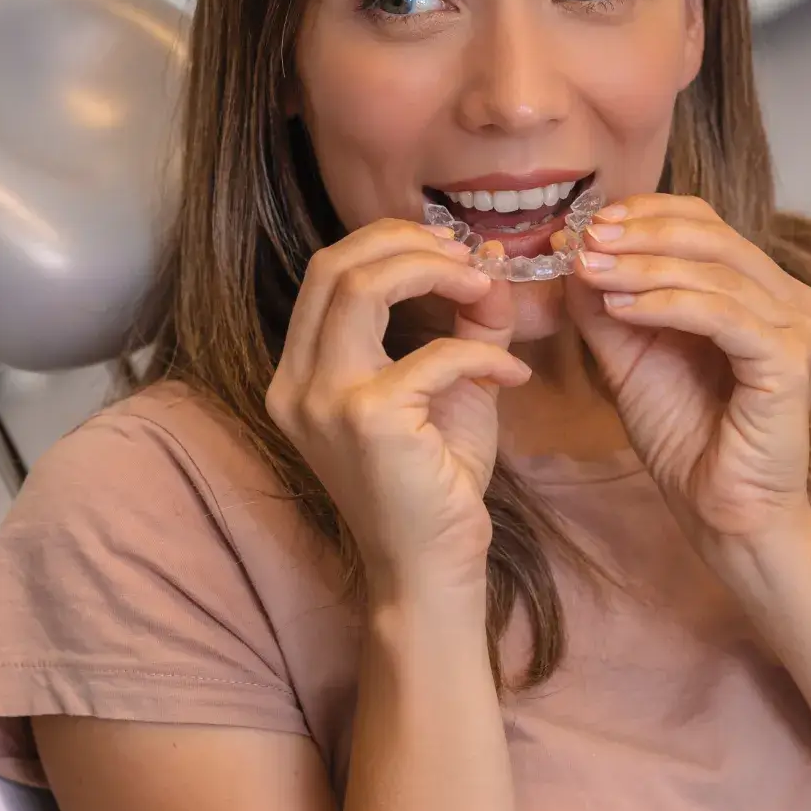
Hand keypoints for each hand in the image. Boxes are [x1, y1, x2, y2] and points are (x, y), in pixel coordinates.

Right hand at [266, 220, 526, 596]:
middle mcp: (297, 384)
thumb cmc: (435, 485)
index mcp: (301, 373)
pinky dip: (483, 353)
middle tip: (468, 257)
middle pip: (335, 265)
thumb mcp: (450, 389)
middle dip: (408, 243)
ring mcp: (324, 401)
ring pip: (363, 286)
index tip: (450, 250)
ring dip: (434, 272)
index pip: (327, 272)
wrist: (430, 567)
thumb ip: (466, 325)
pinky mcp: (368, 421)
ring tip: (486, 287)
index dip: (389, 243)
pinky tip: (513, 374)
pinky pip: (436, 355)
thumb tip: (490, 264)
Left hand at [564, 194, 810, 546]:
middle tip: (586, 240)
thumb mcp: (630, 358)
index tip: (588, 224)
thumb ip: (607, 306)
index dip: (648, 214)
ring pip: (716, 272)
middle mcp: (791, 301)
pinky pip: (724, 315)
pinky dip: (668, 304)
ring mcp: (799, 329)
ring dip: (644, 267)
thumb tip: (574, 250)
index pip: (707, 223)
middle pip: (714, 236)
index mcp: (761, 290)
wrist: (719, 510)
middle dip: (641, 234)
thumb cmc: (685, 437)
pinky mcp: (792, 361)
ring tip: (591, 271)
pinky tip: (623, 308)